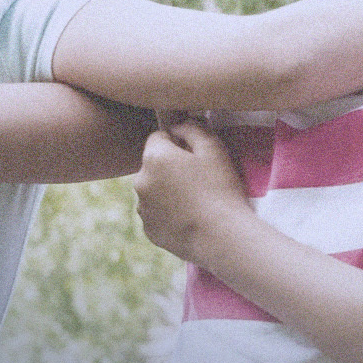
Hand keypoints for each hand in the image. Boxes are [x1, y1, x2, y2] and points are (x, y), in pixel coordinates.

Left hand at [132, 122, 253, 260]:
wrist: (221, 236)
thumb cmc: (221, 189)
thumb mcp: (214, 148)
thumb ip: (192, 128)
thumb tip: (179, 126)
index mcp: (154, 158)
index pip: (158, 137)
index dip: (178, 142)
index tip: (196, 155)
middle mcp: (141, 181)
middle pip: (154, 165)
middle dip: (171, 167)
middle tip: (200, 179)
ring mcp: (143, 208)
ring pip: (154, 190)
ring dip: (168, 190)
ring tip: (197, 201)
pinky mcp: (149, 230)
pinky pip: (156, 213)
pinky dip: (169, 213)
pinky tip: (191, 218)